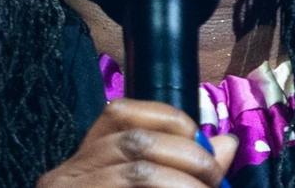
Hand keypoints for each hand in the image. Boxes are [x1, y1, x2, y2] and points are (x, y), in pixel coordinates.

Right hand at [38, 98, 238, 186]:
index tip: (203, 145)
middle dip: (187, 156)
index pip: (119, 113)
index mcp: (83, 158)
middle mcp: (67, 172)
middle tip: (213, 178)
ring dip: (183, 182)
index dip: (171, 122)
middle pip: (134, 141)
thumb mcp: (145, 185)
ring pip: (137, 170)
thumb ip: (183, 169)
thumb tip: (227, 142)